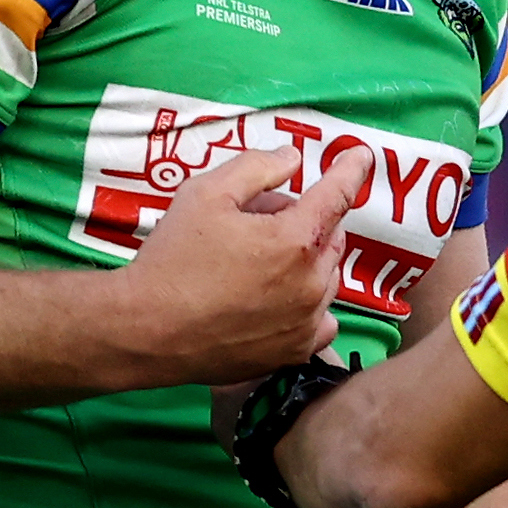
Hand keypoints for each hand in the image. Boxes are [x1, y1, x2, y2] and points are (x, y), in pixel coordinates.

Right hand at [113, 143, 372, 387]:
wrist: (146, 331)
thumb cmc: (172, 259)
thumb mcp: (205, 194)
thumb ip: (256, 169)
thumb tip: (293, 159)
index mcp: (296, 239)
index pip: (338, 195)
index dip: (351, 170)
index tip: (361, 156)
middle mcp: (311, 282)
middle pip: (330, 236)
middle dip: (304, 221)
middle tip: (258, 222)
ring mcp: (306, 321)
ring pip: (326, 277)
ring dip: (306, 263)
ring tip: (255, 264)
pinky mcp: (295, 352)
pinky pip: (322, 321)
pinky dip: (309, 306)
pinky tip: (278, 301)